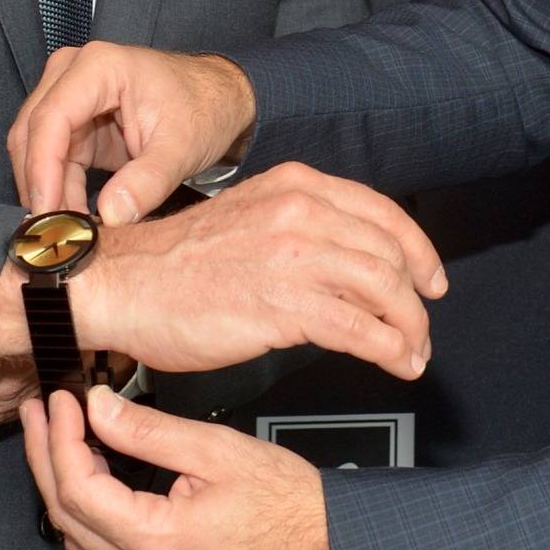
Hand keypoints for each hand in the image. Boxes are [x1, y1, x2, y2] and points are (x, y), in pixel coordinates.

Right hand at [8, 42, 254, 223]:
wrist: (217, 99)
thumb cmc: (203, 109)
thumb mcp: (181, 148)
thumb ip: (147, 182)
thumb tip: (110, 215)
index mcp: (99, 68)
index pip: (51, 119)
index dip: (42, 169)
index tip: (47, 213)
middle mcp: (73, 74)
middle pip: (32, 133)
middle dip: (40, 186)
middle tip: (55, 232)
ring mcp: (69, 96)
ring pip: (35, 149)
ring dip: (47, 191)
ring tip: (69, 230)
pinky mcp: (73, 122)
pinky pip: (52, 160)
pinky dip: (59, 190)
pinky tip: (74, 217)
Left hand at [22, 385, 330, 549]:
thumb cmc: (290, 507)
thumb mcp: (217, 450)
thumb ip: (149, 431)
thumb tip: (99, 408)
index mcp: (157, 541)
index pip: (78, 488)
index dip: (61, 438)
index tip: (62, 402)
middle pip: (66, 514)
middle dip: (47, 456)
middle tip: (42, 412)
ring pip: (80, 536)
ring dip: (62, 484)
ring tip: (59, 436)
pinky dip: (88, 510)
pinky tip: (92, 476)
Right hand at [70, 165, 444, 379]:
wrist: (120, 286)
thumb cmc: (171, 266)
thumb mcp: (246, 221)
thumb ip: (297, 231)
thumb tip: (342, 265)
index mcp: (294, 186)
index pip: (381, 213)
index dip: (417, 251)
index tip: (429, 280)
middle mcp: (301, 212)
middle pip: (390, 254)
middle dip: (416, 299)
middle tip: (420, 328)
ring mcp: (295, 256)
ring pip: (384, 290)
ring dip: (409, 328)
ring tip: (412, 354)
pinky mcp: (285, 304)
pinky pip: (361, 329)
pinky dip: (390, 350)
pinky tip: (396, 364)